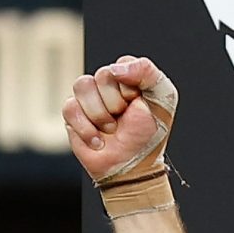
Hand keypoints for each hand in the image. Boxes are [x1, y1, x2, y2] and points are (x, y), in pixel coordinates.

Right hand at [64, 55, 175, 183]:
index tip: (140, 104)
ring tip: (112, 130)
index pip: (121, 65)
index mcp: (129, 78)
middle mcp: (107, 84)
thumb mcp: (163, 100)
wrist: (132, 167)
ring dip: (101, 115)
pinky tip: (98, 140)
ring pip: (83, 86)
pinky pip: (71, 108)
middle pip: (103, 76)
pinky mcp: (72, 113)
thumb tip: (114, 70)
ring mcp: (88, 98)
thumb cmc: (149, 135)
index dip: (131, 87)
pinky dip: (87, 129)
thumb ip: (147, 73)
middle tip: (125, 119)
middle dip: (117, 103)